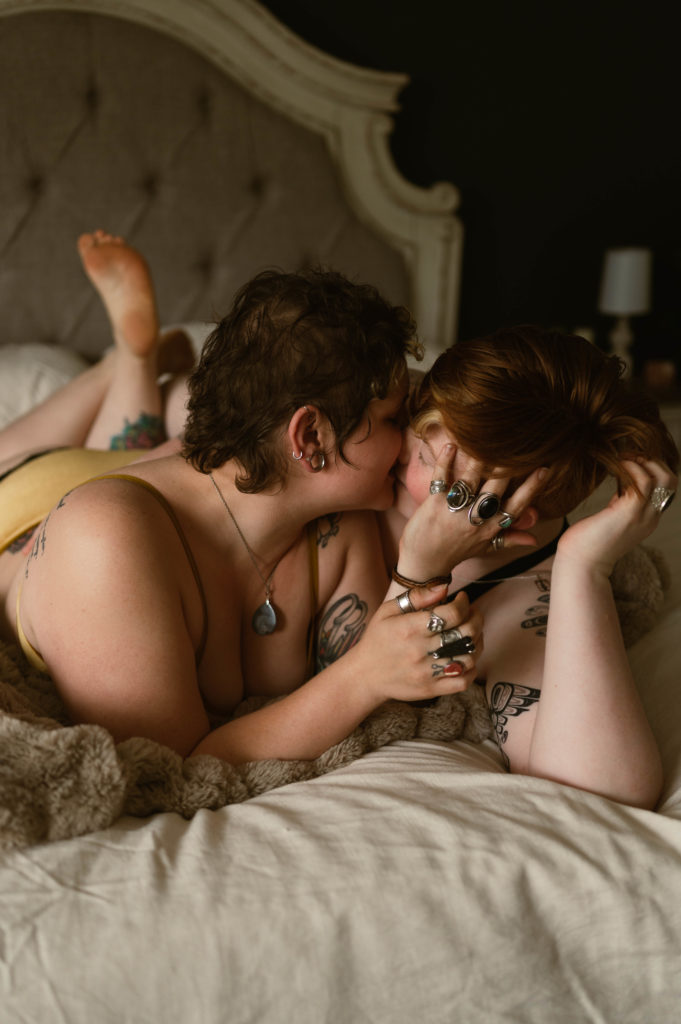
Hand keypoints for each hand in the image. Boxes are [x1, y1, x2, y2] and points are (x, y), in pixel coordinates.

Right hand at [357, 585, 483, 703]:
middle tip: (473, 613)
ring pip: (469, 657)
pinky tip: (467, 657)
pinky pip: (463, 681)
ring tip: (473, 633)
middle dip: (477, 619)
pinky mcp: (431, 690)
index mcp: (409, 628)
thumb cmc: (377, 639)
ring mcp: (427, 673)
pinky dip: (472, 668)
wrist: (364, 675)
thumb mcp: (387, 611)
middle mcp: (419, 651)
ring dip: (477, 642)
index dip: (464, 603)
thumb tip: (444, 589)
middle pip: (465, 634)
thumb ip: (416, 597)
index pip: (451, 614)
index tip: (463, 598)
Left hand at [397, 444, 545, 578]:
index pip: (517, 506)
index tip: (544, 469)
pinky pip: (441, 478)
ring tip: (486, 441)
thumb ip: (510, 538)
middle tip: (514, 447)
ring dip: (479, 460)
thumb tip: (535, 539)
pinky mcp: (434, 503)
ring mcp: (454, 510)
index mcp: (491, 528)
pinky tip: (451, 446)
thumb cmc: (456, 551)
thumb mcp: (485, 547)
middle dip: (506, 467)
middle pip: (496, 488)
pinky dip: (445, 461)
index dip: (531, 487)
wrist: (424, 562)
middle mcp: (475, 519)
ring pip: (470, 480)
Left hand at [556, 458, 677, 575]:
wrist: (580, 564)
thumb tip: (624, 481)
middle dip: (653, 460)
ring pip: (662, 477)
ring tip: (622, 457)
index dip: (652, 468)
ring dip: (642, 460)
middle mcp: (651, 517)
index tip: (631, 460)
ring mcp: (642, 515)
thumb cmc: (589, 541)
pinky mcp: (629, 512)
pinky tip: (615, 464)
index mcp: (648, 518)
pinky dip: (631, 467)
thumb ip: (623, 501)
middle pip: (671, 480)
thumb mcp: (613, 516)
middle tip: (629, 455)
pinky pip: (642, 481)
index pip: (665, 487)